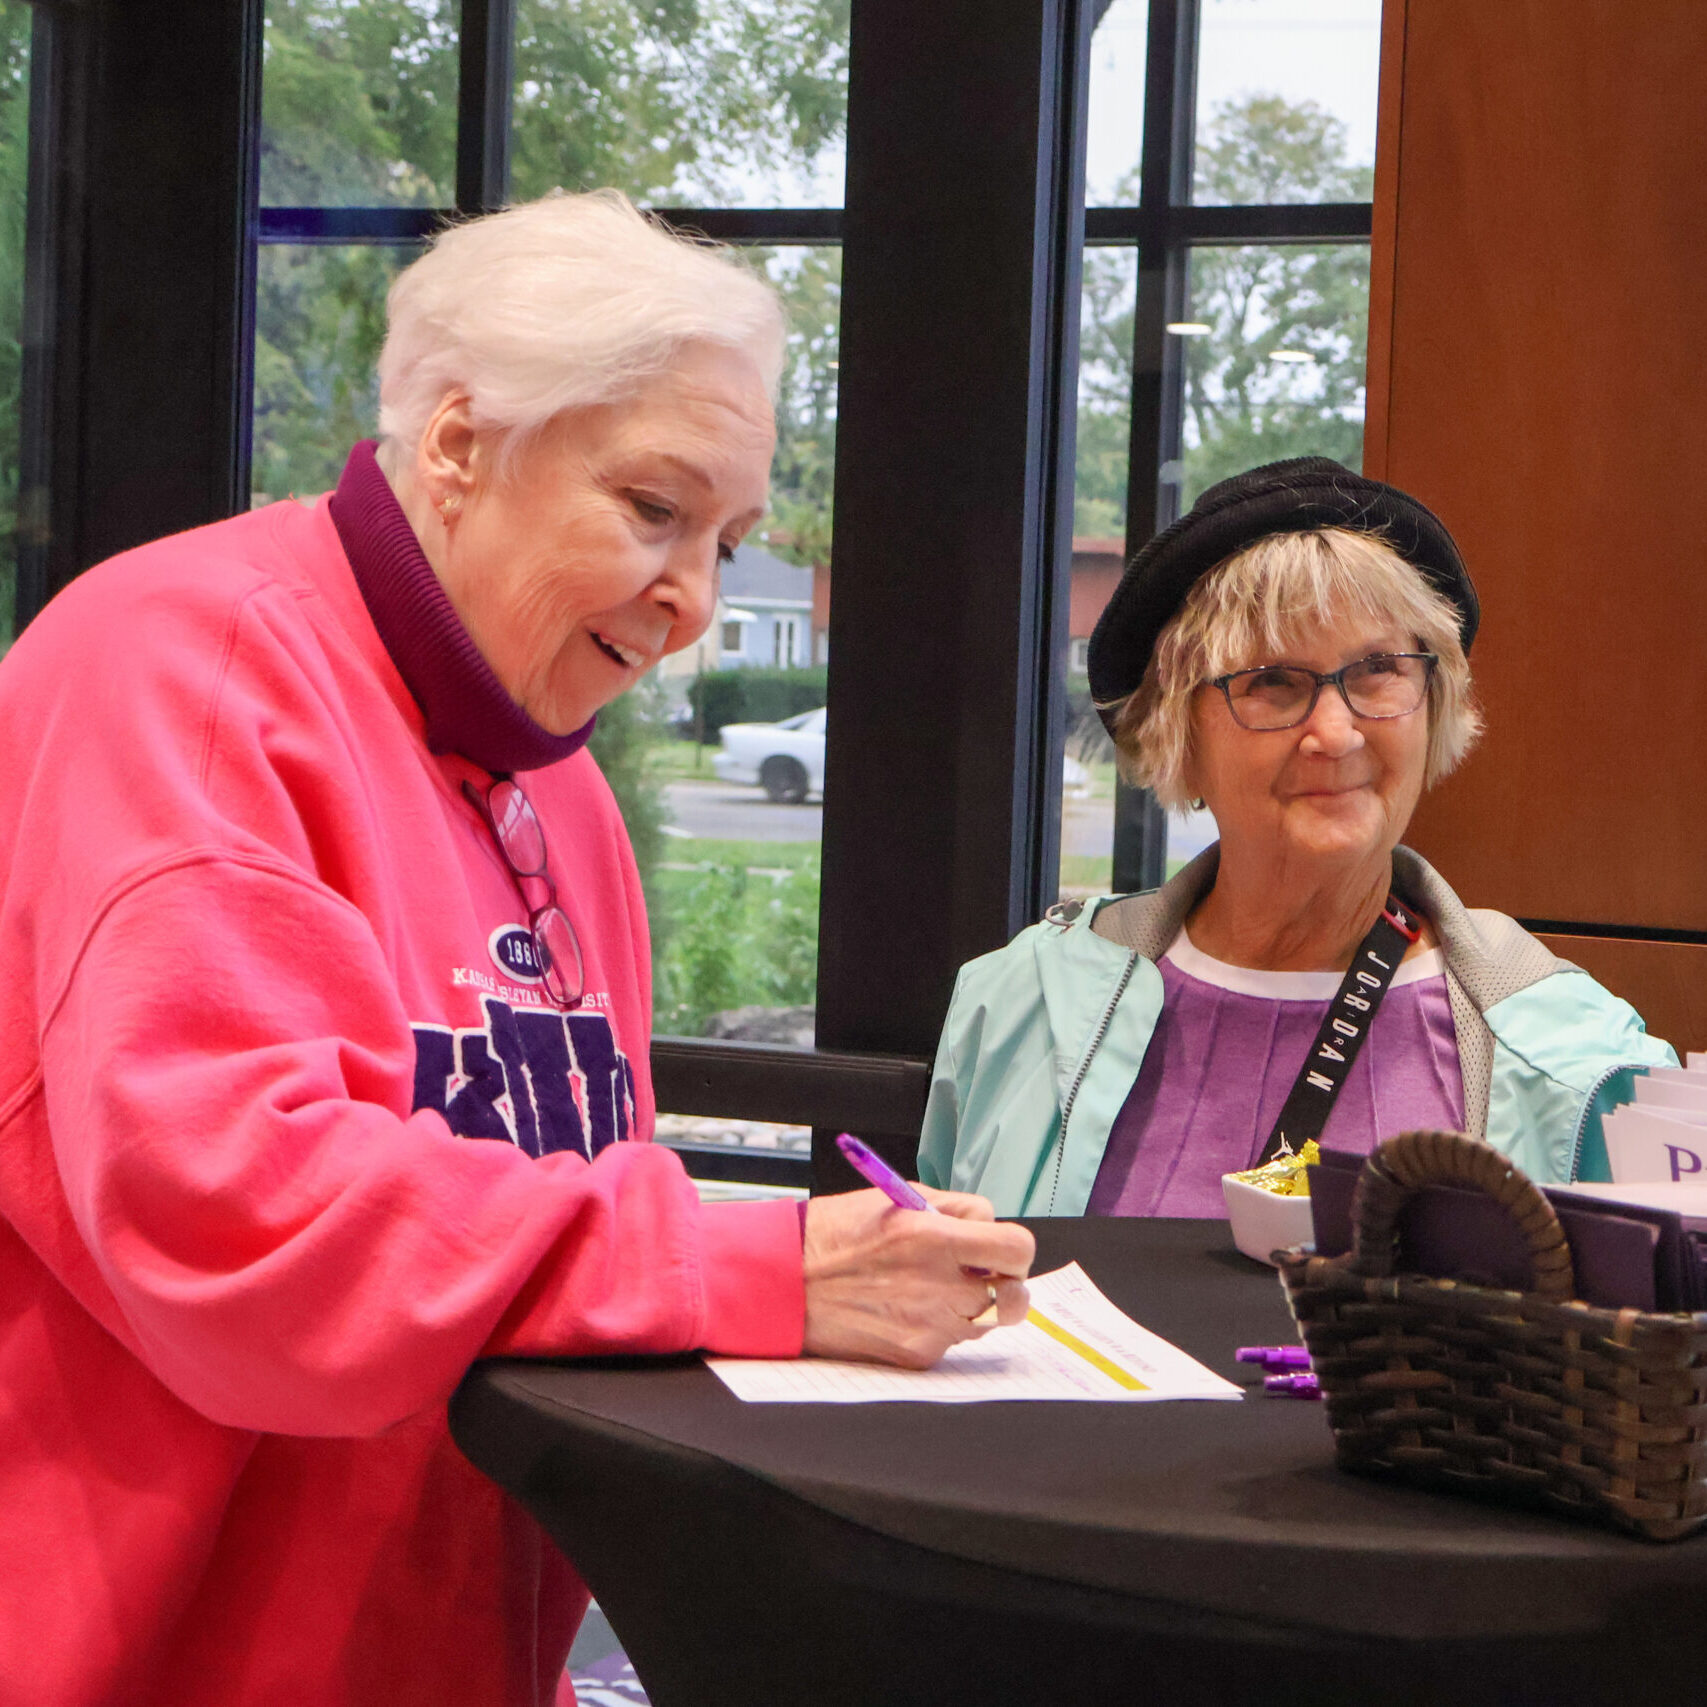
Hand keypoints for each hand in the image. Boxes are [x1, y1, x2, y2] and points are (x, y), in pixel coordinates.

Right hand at [801, 1186, 1034, 1368]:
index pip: (1017, 1251)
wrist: (784, 1282)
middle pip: (1012, 1296)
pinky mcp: (916, 1355)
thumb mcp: (898, 1198)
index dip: (1016, 1250)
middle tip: (973, 1270)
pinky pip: (951, 1340)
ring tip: (926, 1285)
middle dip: (998, 1281)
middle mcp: (937, 1286)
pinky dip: (938, 1324)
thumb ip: (954, 1210)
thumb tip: (990, 1225)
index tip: (1001, 1249)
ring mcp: (928, 1326)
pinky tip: (903, 1306)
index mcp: (934, 1237)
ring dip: (968, 1303)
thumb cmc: (836, 1233)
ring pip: (984, 1320)